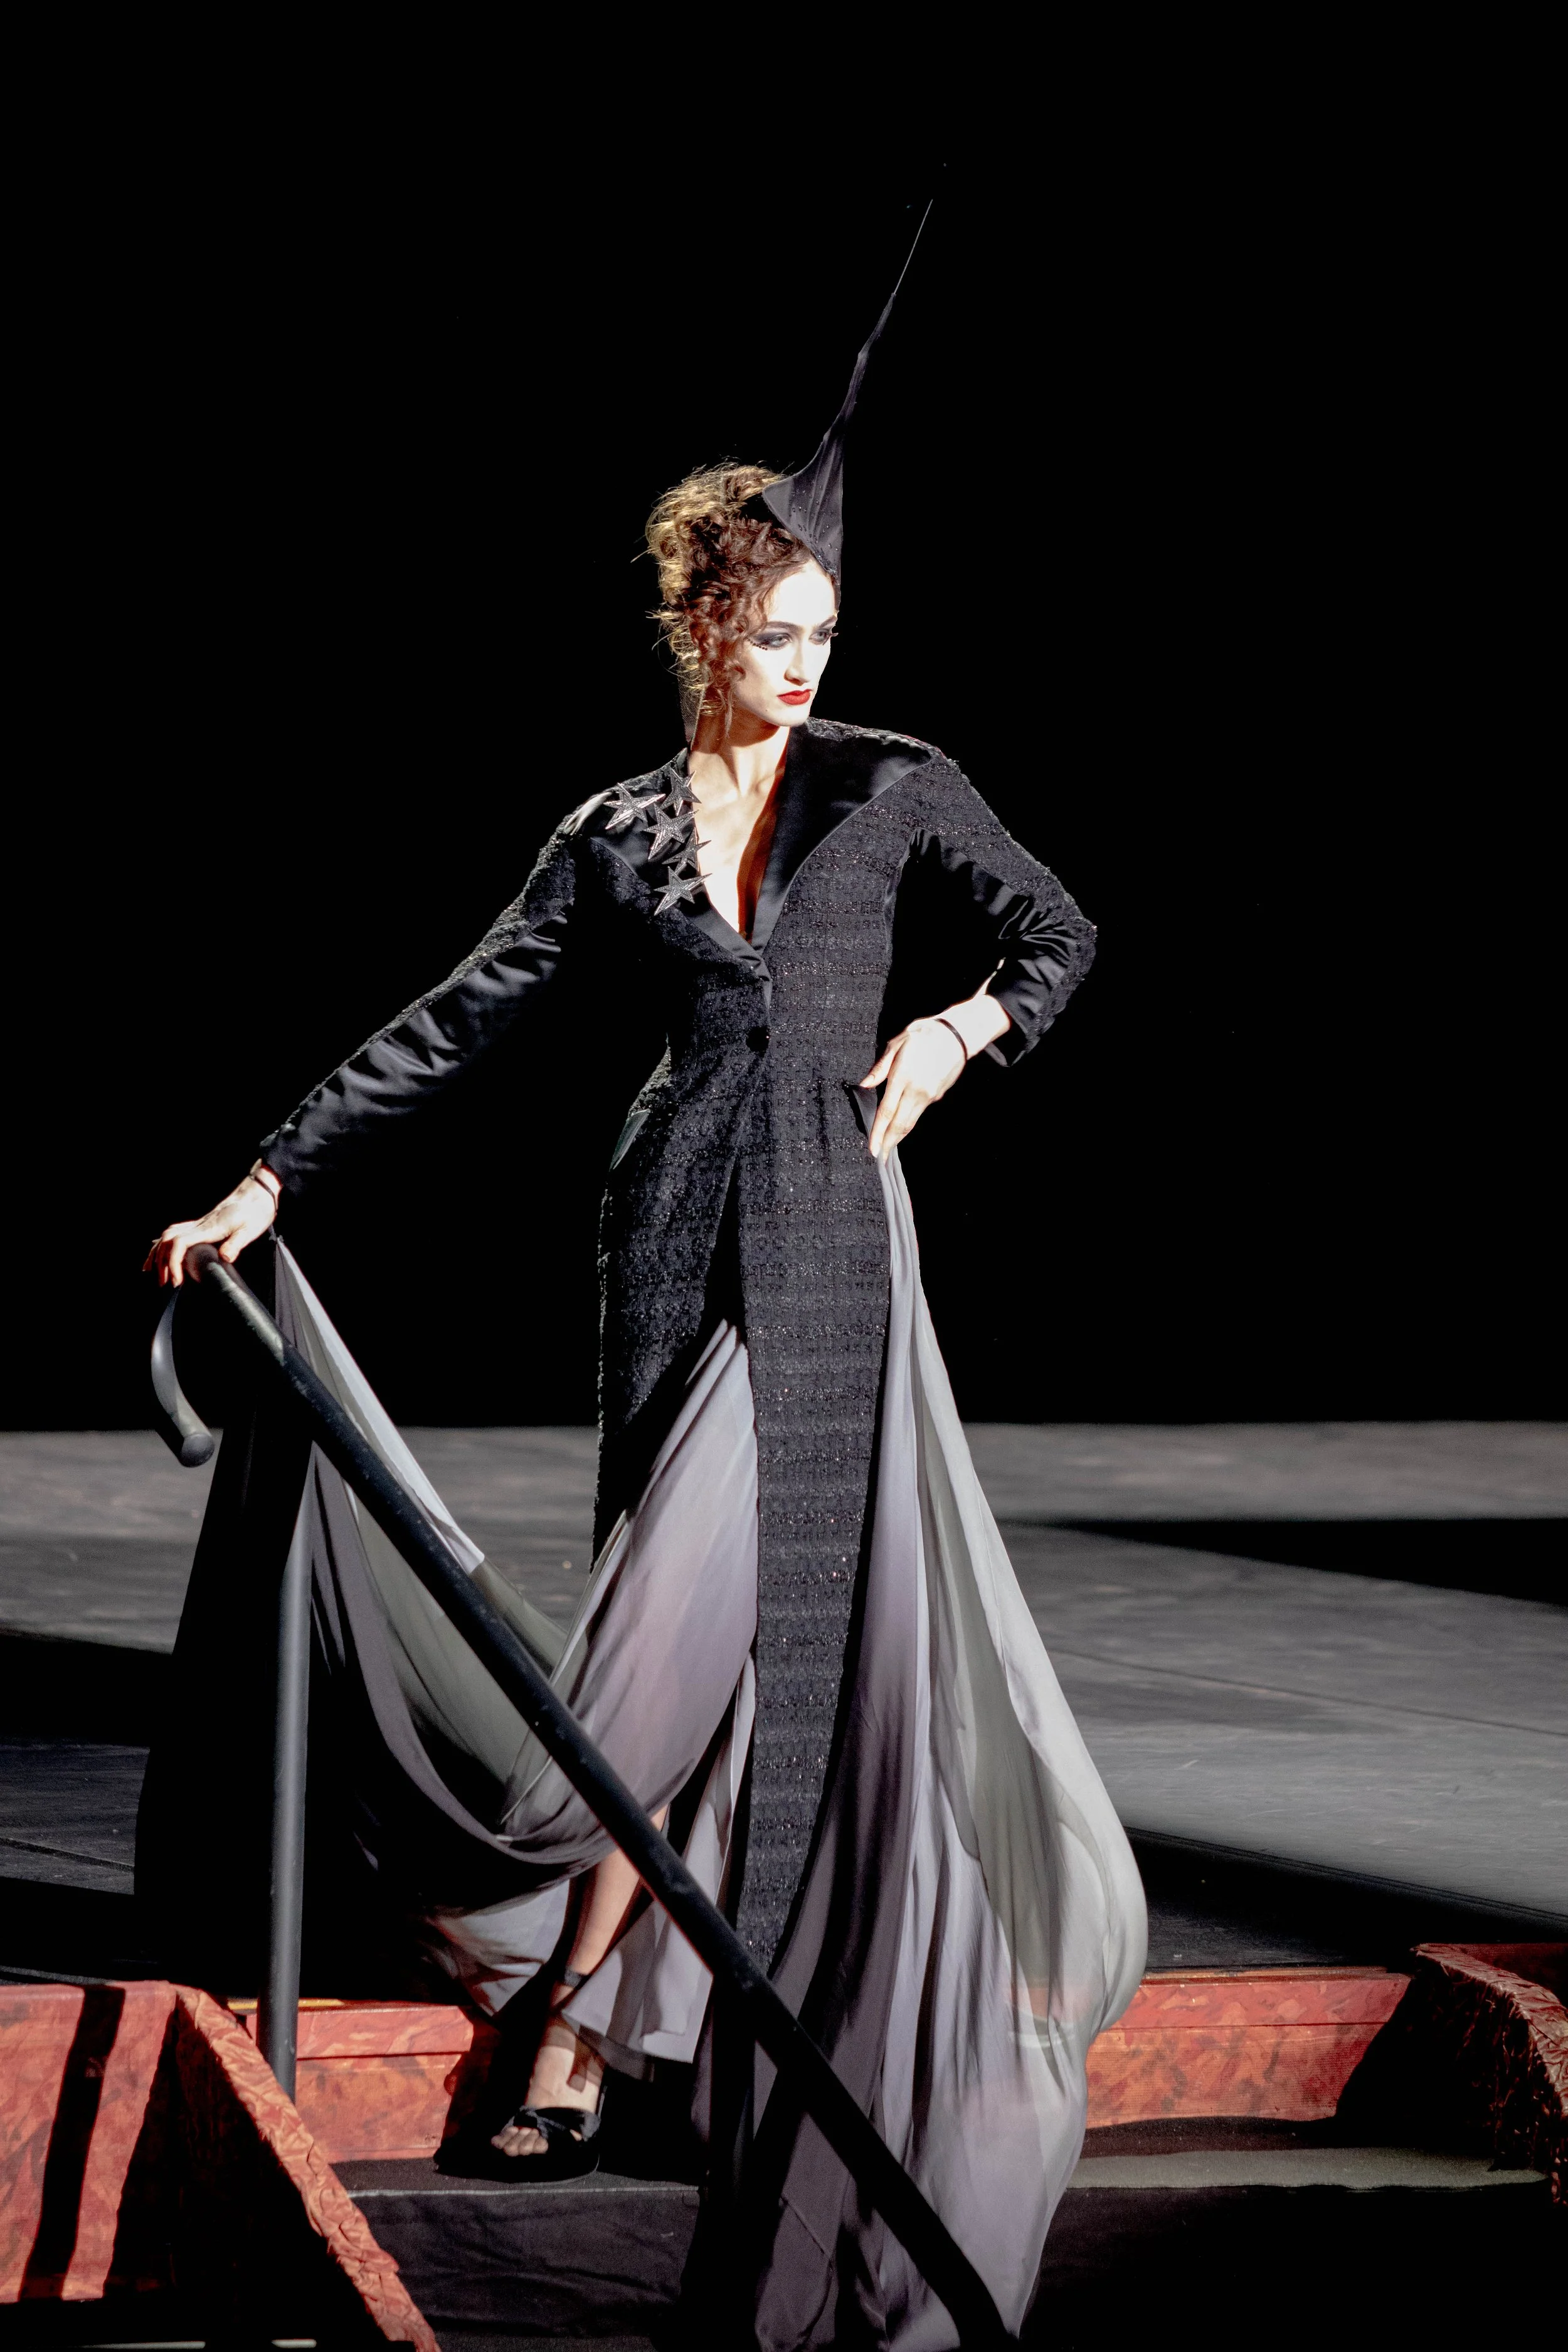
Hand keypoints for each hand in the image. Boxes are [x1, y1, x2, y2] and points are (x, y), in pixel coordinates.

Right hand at [144, 1172, 277, 1286]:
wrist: (257, 1194)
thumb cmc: (255, 1211)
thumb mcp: (250, 1230)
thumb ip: (236, 1243)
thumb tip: (225, 1258)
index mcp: (209, 1228)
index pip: (180, 1243)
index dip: (174, 1263)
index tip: (176, 1281)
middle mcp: (200, 1224)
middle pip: (168, 1240)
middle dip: (162, 1263)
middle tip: (165, 1283)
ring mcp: (199, 1223)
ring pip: (168, 1235)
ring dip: (158, 1253)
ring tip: (155, 1272)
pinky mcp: (202, 1224)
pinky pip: (176, 1232)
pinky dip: (164, 1243)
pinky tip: (160, 1252)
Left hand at [860, 1018, 968, 1160]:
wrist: (957, 1034)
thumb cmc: (924, 1034)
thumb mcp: (897, 1044)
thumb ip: (880, 1068)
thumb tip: (865, 1084)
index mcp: (903, 1076)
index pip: (886, 1111)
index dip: (878, 1132)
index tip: (873, 1148)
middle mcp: (916, 1090)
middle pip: (900, 1124)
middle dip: (888, 1143)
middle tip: (879, 1157)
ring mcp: (929, 1095)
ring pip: (911, 1122)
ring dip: (899, 1136)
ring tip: (888, 1147)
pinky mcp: (937, 1096)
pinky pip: (919, 1113)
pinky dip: (908, 1123)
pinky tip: (901, 1126)